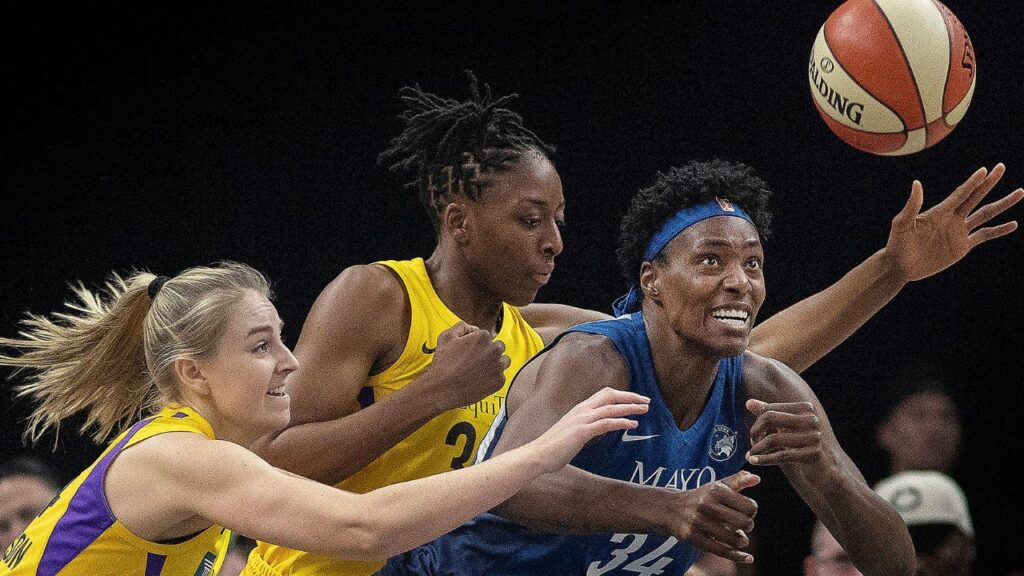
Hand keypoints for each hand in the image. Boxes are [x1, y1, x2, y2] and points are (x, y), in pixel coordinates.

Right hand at [425, 322, 509, 409]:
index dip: (476, 344)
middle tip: (476, 361)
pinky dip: (493, 379)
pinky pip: (501, 377)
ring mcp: (498, 366)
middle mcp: (494, 350)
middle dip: (490, 351)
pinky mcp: (500, 381)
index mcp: (483, 337)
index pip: (486, 336)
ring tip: (481, 370)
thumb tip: (474, 328)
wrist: (444, 390)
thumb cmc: (444, 364)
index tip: (468, 352)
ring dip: (496, 363)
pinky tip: (480, 381)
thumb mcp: (446, 337)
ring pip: (504, 361)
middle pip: (498, 347)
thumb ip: (461, 327)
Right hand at [529, 387, 649, 473]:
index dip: (621, 395)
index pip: (603, 395)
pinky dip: (621, 421)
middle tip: (645, 401)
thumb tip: (595, 431)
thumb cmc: (553, 449)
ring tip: (644, 410)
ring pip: (611, 408)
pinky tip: (632, 424)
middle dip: (630, 397)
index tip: (635, 400)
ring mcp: (581, 420)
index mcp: (579, 409)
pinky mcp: (582, 431)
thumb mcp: (571, 434)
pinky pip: (606, 423)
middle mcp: (581, 410)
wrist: (537, 455)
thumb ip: (583, 429)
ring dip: (630, 407)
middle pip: (610, 395)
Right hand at [667, 470, 759, 563]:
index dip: (752, 511)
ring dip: (742, 541)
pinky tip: (747, 558)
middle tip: (743, 526)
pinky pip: (721, 551)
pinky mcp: (693, 537)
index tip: (746, 512)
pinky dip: (737, 556)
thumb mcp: (717, 486)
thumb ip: (738, 481)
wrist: (669, 508)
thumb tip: (757, 478)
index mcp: (716, 491)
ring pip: (733, 539)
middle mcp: (707, 505)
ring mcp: (699, 522)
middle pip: (744, 523)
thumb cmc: (700, 497)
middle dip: (748, 526)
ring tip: (740, 539)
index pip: (749, 506)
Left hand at [745, 399, 823, 465]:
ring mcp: (814, 437)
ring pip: (773, 439)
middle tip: (752, 444)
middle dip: (755, 432)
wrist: (828, 468)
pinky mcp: (813, 454)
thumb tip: (748, 402)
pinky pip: (781, 455)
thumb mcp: (787, 427)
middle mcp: (812, 419)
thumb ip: (770, 413)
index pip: (769, 409)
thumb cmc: (803, 445)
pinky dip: (764, 459)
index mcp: (806, 408)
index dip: (757, 422)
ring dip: (757, 448)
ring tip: (750, 455)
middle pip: (769, 419)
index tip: (754, 434)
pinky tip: (753, 462)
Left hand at [886, 163, 1022, 282]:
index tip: (985, 170)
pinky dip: (998, 230)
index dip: (972, 182)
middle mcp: (952, 218)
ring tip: (1019, 192)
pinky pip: (984, 235)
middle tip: (1001, 167)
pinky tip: (1013, 224)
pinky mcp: (962, 247)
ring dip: (1002, 204)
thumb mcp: (902, 223)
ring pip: (986, 214)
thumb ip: (912, 205)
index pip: (960, 194)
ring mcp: (959, 232)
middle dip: (989, 183)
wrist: (900, 266)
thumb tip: (916, 183)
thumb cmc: (897, 243)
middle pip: (976, 197)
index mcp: (939, 211)